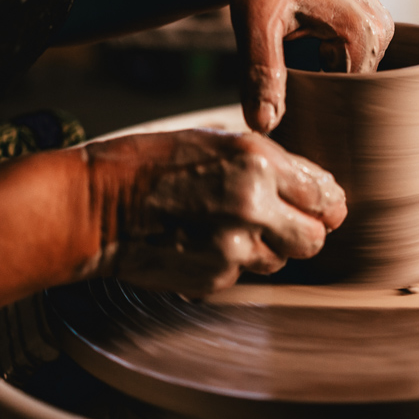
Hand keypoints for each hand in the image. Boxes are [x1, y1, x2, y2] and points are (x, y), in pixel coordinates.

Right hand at [82, 128, 346, 296]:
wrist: (93, 206)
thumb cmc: (148, 165)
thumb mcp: (213, 140)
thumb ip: (267, 162)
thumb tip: (312, 188)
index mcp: (257, 161)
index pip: (323, 195)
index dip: (324, 204)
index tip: (320, 207)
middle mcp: (253, 205)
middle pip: (314, 238)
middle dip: (303, 232)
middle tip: (282, 224)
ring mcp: (233, 248)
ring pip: (280, 261)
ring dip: (265, 249)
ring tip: (226, 228)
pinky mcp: (214, 279)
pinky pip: (243, 276)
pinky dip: (230, 264)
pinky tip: (200, 243)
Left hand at [229, 0, 393, 132]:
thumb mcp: (254, 19)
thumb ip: (260, 71)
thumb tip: (263, 125)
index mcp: (364, 31)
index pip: (350, 101)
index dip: (316, 109)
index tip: (285, 102)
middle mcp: (382, 28)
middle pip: (354, 91)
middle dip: (322, 95)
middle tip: (281, 79)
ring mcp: (381, 24)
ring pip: (352, 77)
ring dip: (323, 79)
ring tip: (290, 58)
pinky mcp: (371, 21)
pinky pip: (353, 61)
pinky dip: (328, 65)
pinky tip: (303, 51)